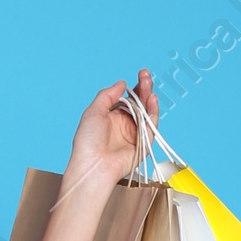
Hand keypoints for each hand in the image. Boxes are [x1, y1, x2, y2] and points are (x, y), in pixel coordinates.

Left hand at [64, 70, 160, 193]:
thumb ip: (108, 95)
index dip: (135, 87)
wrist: (92, 165)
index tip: (140, 74)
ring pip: (147, 112)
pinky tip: (152, 100)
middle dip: (144, 88)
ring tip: (148, 84)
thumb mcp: (93, 112)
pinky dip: (153, 113)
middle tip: (145, 75)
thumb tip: (122, 83)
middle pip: (139, 103)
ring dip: (149, 97)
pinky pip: (151, 126)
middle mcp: (124, 125)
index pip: (128, 99)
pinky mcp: (143, 144)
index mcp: (112, 117)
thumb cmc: (87, 141)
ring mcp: (134, 134)